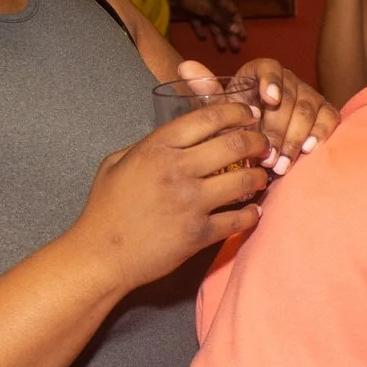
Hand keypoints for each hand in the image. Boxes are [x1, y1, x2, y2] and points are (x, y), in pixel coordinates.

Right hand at [70, 98, 269, 290]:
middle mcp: (177, 170)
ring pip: (243, 180)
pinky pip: (238, 219)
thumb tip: (177, 138)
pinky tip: (253, 211)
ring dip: (258, 176)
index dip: (235, 112)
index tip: (248, 115)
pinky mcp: (199, 234)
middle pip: (234, 144)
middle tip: (263, 145)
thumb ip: (147, 145)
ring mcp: (190, 203)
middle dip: (257, 141)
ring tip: (260, 176)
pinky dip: (251, 214)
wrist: (102, 254)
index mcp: (156, 147)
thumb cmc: (106, 208)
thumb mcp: (117, 163)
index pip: (208, 118)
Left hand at [172, 0, 246, 51]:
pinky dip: (200, 29)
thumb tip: (238, 31)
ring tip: (221, 48)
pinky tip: (202, 38)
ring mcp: (202, 5)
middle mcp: (214, 1)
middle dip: (229, 34)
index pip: (234, 14)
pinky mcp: (190, 8)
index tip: (243, 39)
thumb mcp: (211, 9)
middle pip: (224, 20)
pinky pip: (198, 20)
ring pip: (212, 22)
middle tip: (235, 49)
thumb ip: (224, 21)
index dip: (239, 26)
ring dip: (217, 34)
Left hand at [211, 57, 336, 174]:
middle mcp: (289, 80)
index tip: (270, 99)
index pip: (270, 68)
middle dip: (278, 130)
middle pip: (289, 98)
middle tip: (267, 157)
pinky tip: (309, 150)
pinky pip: (329, 118)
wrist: (260, 139)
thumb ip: (206, 91)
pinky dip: (321, 133)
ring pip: (309, 111)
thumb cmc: (237, 122)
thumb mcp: (220, 109)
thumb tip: (184, 68)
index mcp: (262, 72)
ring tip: (281, 164)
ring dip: (295, 139)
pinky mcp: (325, 111)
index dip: (272, 81)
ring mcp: (310, 95)